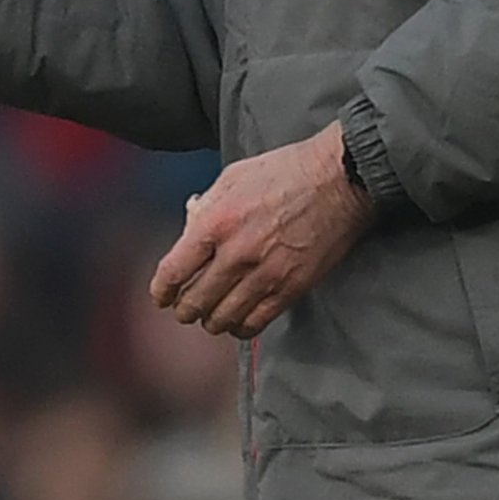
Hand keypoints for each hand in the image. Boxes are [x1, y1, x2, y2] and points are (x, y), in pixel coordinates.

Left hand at [149, 122, 374, 336]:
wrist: (338, 180)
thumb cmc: (286, 171)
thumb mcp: (232, 177)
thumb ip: (205, 206)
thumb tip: (189, 229)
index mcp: (215, 222)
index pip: (174, 271)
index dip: (161, 290)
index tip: (160, 296)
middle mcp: (236, 253)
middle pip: (195, 301)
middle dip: (184, 309)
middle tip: (185, 308)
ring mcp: (265, 274)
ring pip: (223, 318)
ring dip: (212, 320)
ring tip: (211, 316)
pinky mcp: (291, 288)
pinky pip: (256, 323)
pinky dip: (241, 327)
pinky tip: (238, 321)